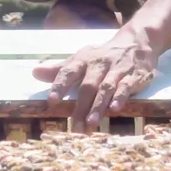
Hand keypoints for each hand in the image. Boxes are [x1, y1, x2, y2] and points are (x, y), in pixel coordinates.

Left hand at [33, 28, 158, 132]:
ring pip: (105, 88)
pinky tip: (114, 109)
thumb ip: (59, 69)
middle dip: (80, 107)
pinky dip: (120, 97)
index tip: (51, 101)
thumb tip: (35, 73)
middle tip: (74, 127)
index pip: (68, 72)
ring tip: (90, 124)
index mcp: (83, 60)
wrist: (135, 42)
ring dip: (98, 106)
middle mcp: (98, 64)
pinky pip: (126, 86)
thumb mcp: (80, 59)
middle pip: (87, 86)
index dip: (59, 86)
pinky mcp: (133, 76)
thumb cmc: (101, 56)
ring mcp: (116, 69)